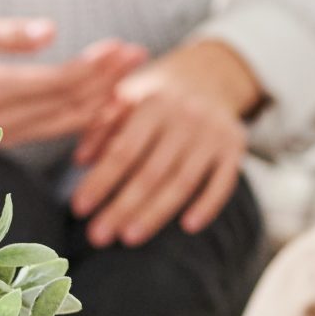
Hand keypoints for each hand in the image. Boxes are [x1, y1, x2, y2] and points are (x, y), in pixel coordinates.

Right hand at [0, 18, 146, 141]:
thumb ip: (8, 33)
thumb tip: (52, 30)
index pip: (58, 81)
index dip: (96, 66)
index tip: (124, 46)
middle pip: (67, 104)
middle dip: (108, 80)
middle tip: (141, 55)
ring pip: (63, 123)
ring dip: (100, 102)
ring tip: (133, 79)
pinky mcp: (0, 140)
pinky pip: (50, 132)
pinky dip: (80, 118)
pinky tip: (104, 105)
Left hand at [70, 40, 260, 247]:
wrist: (210, 77)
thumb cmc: (156, 97)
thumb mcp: (127, 98)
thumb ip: (101, 125)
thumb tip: (81, 160)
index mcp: (154, 103)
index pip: (124, 150)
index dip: (101, 181)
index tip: (79, 208)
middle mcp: (186, 117)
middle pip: (151, 172)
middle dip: (123, 207)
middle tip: (98, 236)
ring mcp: (213, 133)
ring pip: (183, 182)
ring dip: (156, 213)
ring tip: (130, 238)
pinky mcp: (235, 146)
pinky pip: (223, 182)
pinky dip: (207, 205)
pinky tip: (188, 227)